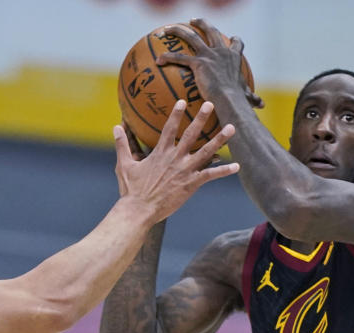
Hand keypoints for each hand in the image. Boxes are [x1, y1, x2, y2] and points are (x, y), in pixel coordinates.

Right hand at [113, 99, 238, 221]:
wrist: (139, 210)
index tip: (182, 101)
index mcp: (160, 153)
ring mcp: (185, 170)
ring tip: (232, 128)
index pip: (169, 128)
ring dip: (220, 139)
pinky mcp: (191, 184)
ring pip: (206, 152)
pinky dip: (224, 171)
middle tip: (211, 104)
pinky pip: (210, 175)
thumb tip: (116, 127)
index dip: (175, 114)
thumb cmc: (131, 190)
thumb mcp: (124, 165)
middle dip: (201, 118)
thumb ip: (122, 144)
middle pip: (191, 134)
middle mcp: (175, 158)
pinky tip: (237, 166)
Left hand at [157, 19, 263, 109]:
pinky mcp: (198, 63)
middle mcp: (221, 51)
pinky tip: (158, 60)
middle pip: (211, 31)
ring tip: (167, 29)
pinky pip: (179, 58)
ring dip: (178, 31)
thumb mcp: (247, 95)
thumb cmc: (239, 99)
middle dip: (202, 23)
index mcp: (233, 57)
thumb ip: (252, 98)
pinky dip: (168, 58)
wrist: (230, 99)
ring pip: (191, 37)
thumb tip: (261, 106)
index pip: (236, 44)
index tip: (232, 38)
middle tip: (193, 20)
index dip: (234, 41)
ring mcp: (209, 55)